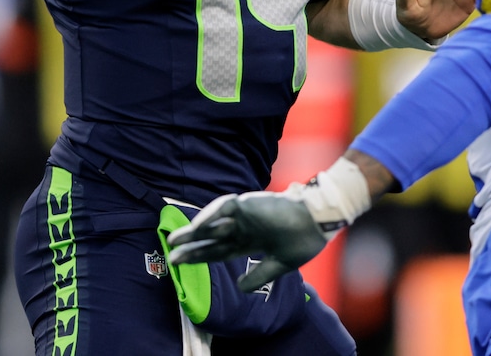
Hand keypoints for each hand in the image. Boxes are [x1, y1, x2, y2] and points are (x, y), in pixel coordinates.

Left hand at [166, 192, 326, 292]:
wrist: (318, 223)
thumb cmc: (303, 240)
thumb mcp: (279, 265)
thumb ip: (259, 275)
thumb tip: (239, 287)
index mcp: (252, 241)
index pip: (221, 251)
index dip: (202, 258)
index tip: (183, 264)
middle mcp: (244, 228)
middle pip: (212, 239)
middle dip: (193, 247)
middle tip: (172, 256)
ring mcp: (244, 215)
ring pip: (213, 223)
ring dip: (194, 230)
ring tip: (175, 240)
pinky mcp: (247, 203)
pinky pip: (223, 207)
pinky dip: (209, 216)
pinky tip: (197, 227)